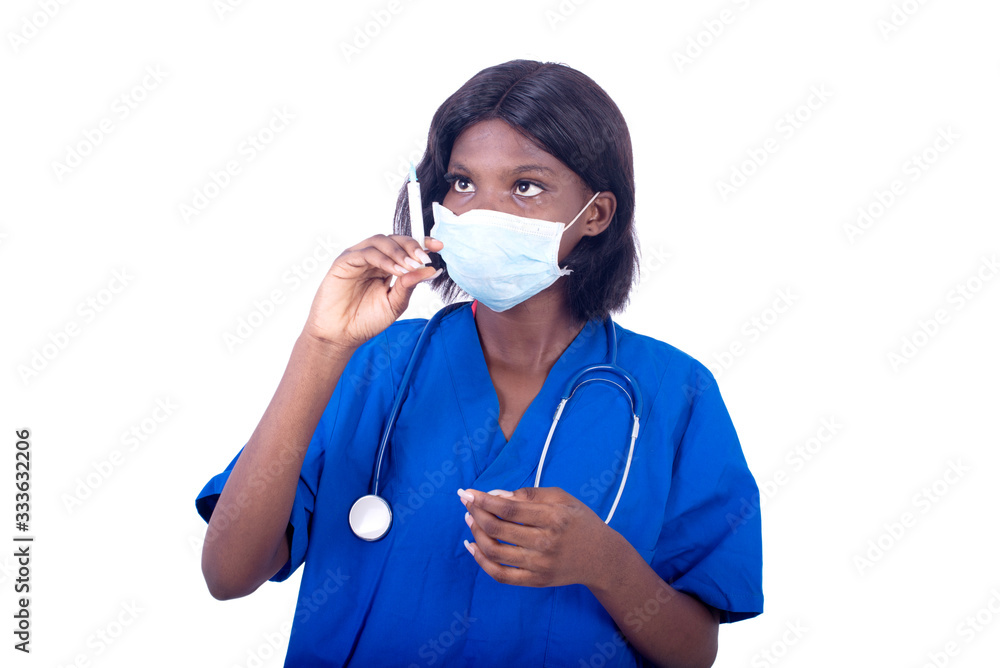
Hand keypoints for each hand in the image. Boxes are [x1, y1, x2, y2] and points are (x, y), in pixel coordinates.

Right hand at [303, 234, 442, 350]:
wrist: (340, 336)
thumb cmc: (365, 321)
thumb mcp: (395, 304)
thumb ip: (410, 285)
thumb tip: (430, 269)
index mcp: (386, 267)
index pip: (406, 248)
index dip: (422, 243)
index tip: (439, 247)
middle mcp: (372, 259)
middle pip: (395, 240)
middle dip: (412, 246)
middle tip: (424, 258)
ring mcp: (358, 258)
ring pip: (381, 241)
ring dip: (399, 252)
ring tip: (410, 266)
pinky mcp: (344, 262)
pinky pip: (366, 253)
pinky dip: (383, 259)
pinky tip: (395, 270)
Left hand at [458, 487, 615, 588]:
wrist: (601, 557)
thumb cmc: (578, 521)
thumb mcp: (561, 498)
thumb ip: (528, 494)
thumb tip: (495, 495)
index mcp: (553, 517)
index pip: (509, 509)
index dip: (484, 500)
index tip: (467, 493)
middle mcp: (546, 542)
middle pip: (498, 529)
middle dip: (476, 513)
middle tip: (466, 504)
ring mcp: (540, 565)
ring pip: (495, 552)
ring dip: (476, 534)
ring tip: (470, 520)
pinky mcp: (536, 581)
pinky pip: (501, 575)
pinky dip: (482, 562)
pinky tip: (472, 546)